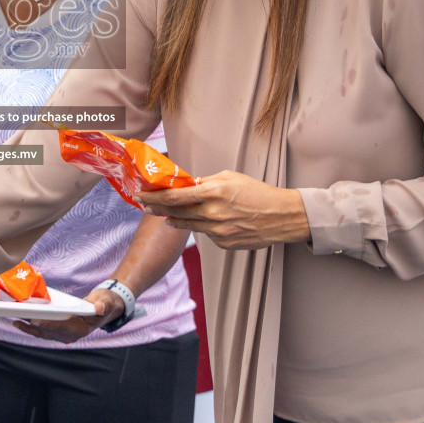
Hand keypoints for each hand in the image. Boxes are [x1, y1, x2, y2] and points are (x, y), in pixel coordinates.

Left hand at [13, 287, 123, 343]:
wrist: (103, 308)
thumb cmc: (104, 303)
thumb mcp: (106, 302)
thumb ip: (103, 305)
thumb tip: (99, 308)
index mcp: (81, 330)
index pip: (61, 328)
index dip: (48, 324)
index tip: (35, 320)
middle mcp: (70, 336)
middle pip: (48, 331)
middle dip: (33, 324)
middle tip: (17, 316)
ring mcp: (63, 335)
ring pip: (41, 333)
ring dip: (27, 327)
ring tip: (13, 317)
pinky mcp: (57, 332)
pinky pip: (41, 331)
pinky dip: (30, 326)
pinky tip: (20, 319)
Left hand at [137, 171, 310, 249]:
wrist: (282, 216)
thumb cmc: (257, 192)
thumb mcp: (230, 178)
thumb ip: (206, 182)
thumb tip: (186, 185)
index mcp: (213, 192)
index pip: (174, 196)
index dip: (154, 197)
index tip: (141, 195)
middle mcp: (212, 213)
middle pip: (175, 212)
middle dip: (157, 209)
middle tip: (144, 205)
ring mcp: (218, 231)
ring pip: (188, 226)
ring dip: (174, 220)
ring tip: (166, 215)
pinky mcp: (224, 244)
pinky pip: (206, 234)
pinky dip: (203, 227)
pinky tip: (209, 221)